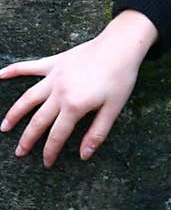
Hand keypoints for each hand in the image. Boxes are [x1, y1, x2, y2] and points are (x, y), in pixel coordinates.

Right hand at [0, 16, 151, 166]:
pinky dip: (13, 70)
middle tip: (19, 153)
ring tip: (4, 127)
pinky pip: (29, 67)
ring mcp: (54, 77)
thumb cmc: (120, 78)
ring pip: (28, 98)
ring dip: (14, 113)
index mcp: (75, 106)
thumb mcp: (114, 109)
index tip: (46, 163)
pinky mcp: (54, 63)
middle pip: (38, 121)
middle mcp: (59, 93)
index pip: (57, 135)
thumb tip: (84, 155)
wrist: (120, 46)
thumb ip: (97, 133)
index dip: (50, 151)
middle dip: (28, 140)